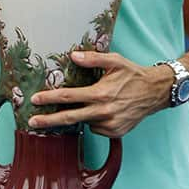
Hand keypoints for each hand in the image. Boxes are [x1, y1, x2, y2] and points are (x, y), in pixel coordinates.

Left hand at [27, 51, 172, 137]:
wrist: (156, 92)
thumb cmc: (133, 74)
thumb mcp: (115, 61)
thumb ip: (92, 58)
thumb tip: (72, 56)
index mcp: (101, 94)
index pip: (68, 97)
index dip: (49, 98)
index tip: (34, 100)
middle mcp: (104, 112)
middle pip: (69, 118)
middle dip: (48, 121)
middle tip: (32, 122)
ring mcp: (110, 125)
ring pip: (84, 122)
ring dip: (79, 116)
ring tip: (91, 104)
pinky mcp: (116, 133)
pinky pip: (96, 128)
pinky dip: (94, 121)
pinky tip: (103, 111)